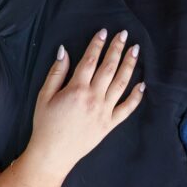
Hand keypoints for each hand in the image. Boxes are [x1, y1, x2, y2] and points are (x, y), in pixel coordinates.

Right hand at [16, 30, 143, 186]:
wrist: (53, 154)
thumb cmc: (45, 124)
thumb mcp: (44, 95)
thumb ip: (56, 72)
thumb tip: (64, 51)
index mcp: (76, 89)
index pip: (90, 61)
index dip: (97, 45)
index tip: (104, 32)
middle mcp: (94, 98)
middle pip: (109, 68)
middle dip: (117, 49)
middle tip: (124, 35)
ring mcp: (104, 112)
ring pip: (121, 84)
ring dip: (129, 65)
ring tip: (135, 51)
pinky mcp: (109, 124)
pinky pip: (127, 109)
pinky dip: (136, 97)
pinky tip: (142, 85)